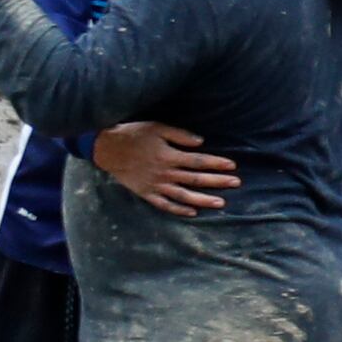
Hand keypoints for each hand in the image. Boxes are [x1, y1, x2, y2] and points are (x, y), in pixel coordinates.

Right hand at [92, 123, 235, 214]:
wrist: (105, 148)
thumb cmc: (133, 134)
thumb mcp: (156, 128)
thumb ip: (179, 135)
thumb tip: (201, 142)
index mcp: (168, 156)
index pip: (198, 161)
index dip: (216, 163)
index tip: (232, 166)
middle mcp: (164, 173)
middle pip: (195, 179)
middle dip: (218, 181)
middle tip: (236, 183)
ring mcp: (155, 185)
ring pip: (183, 195)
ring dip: (203, 200)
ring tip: (221, 203)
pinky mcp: (146, 193)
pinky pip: (164, 204)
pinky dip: (178, 209)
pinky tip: (192, 213)